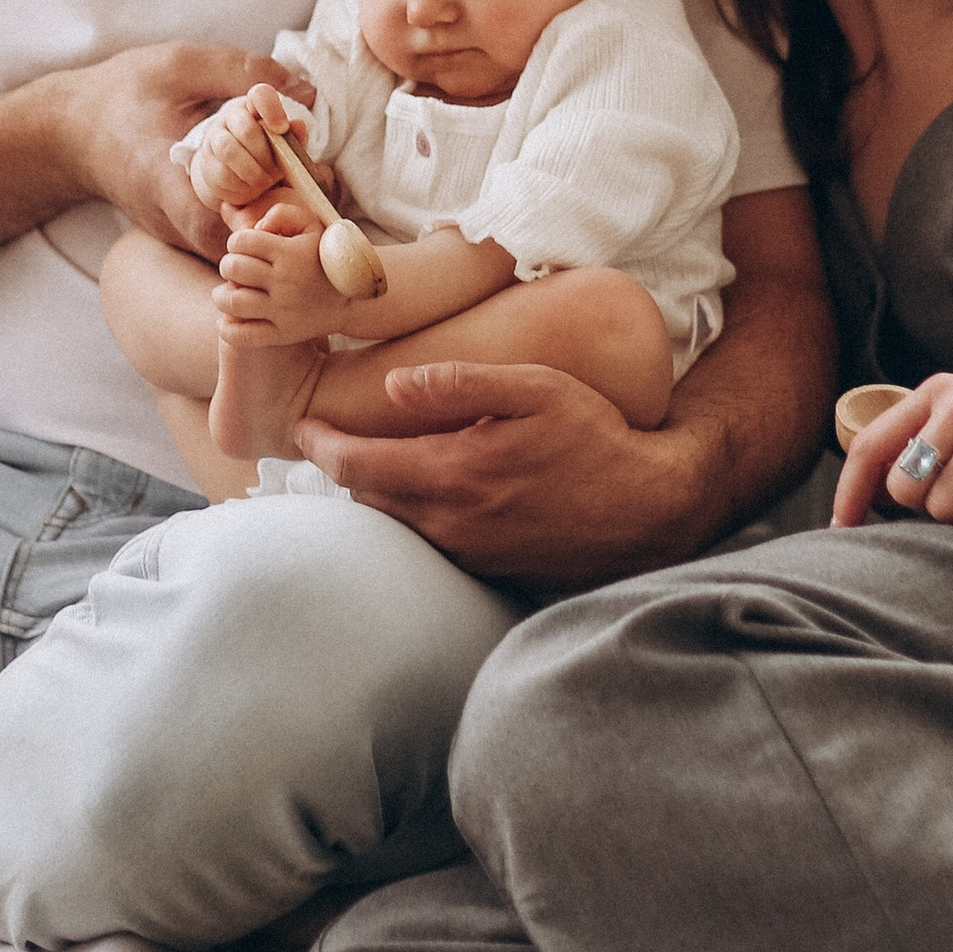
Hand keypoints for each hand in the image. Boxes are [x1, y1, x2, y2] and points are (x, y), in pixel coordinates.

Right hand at [65, 45, 311, 263]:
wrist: (71, 130)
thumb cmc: (123, 93)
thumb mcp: (181, 66)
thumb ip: (243, 74)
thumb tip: (307, 92)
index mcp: (167, 183)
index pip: (230, 224)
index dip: (274, 202)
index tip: (295, 155)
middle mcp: (173, 222)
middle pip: (249, 239)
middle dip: (289, 200)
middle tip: (308, 152)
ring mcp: (179, 233)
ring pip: (245, 240)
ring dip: (277, 203)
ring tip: (290, 157)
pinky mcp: (183, 232)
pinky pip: (232, 230)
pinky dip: (257, 204)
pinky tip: (268, 168)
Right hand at [176, 80, 313, 217]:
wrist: (238, 175)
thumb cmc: (267, 154)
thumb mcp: (286, 146)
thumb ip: (295, 137)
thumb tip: (298, 125)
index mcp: (255, 107)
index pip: (260, 95)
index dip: (271, 109)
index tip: (282, 128)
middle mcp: (231, 118)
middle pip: (245, 128)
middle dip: (264, 153)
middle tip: (276, 170)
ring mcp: (214, 139)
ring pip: (229, 150)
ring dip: (252, 171)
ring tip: (265, 181)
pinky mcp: (206, 163)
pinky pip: (221, 174)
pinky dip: (240, 186)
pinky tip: (250, 188)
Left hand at [214, 206, 351, 342]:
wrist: (354, 298)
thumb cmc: (324, 256)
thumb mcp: (313, 225)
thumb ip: (282, 214)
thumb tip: (256, 228)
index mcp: (291, 254)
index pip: (241, 241)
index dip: (237, 242)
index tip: (245, 248)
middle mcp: (286, 283)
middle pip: (232, 268)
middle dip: (229, 264)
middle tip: (238, 268)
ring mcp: (283, 312)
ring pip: (231, 302)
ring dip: (222, 295)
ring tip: (229, 292)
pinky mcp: (282, 335)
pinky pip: (241, 336)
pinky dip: (226, 328)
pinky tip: (230, 318)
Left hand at [295, 363, 699, 588]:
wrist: (649, 510)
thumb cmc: (596, 438)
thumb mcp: (536, 388)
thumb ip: (462, 382)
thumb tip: (396, 382)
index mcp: (453, 473)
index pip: (356, 465)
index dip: (320, 445)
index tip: (303, 427)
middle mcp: (451, 521)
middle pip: (366, 499)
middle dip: (343, 469)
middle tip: (332, 440)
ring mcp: (468, 553)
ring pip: (395, 527)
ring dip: (376, 496)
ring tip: (371, 464)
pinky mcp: (488, 569)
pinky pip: (428, 544)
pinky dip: (410, 518)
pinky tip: (423, 496)